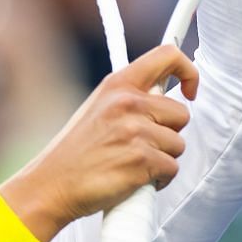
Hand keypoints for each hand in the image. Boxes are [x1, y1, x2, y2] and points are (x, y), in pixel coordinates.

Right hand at [0, 45, 198, 241]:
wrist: (51, 185)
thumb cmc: (75, 153)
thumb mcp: (98, 109)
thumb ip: (130, 99)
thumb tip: (165, 96)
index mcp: (117, 84)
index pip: (167, 56)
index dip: (188, 71)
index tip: (190, 90)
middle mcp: (127, 103)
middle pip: (181, 113)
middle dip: (169, 133)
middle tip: (143, 146)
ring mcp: (135, 131)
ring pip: (178, 144)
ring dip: (162, 159)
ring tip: (133, 164)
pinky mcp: (141, 160)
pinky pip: (172, 168)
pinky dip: (159, 179)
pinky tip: (135, 180)